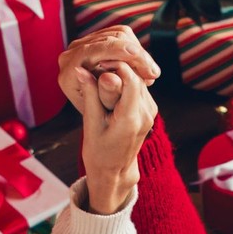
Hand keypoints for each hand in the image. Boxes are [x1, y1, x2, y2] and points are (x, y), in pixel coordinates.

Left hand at [58, 23, 159, 115]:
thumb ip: (107, 91)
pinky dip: (136, 48)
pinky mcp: (96, 39)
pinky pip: (120, 35)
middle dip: (135, 54)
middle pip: (108, 39)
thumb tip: (113, 77)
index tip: (143, 62)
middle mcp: (71, 54)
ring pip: (117, 34)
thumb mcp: (103, 107)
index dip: (119, 52)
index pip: (94, 50)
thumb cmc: (99, 116)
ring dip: (139, 51)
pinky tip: (145, 65)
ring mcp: (83, 44)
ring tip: (152, 72)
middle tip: (154, 73)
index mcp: (68, 71)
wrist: (96, 112)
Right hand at [59, 28, 157, 214]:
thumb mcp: (91, 124)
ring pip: (138, 80)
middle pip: (135, 77)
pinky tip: (110, 85)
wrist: (114, 170)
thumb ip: (90, 95)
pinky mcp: (150, 110)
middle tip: (97, 66)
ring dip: (121, 74)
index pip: (129, 78)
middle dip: (117, 68)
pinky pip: (139, 88)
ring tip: (101, 76)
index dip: (113, 65)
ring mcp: (151, 112)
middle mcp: (146, 114)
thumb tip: (81, 70)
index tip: (96, 62)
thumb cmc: (99, 151)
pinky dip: (126, 82)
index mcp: (131, 118)